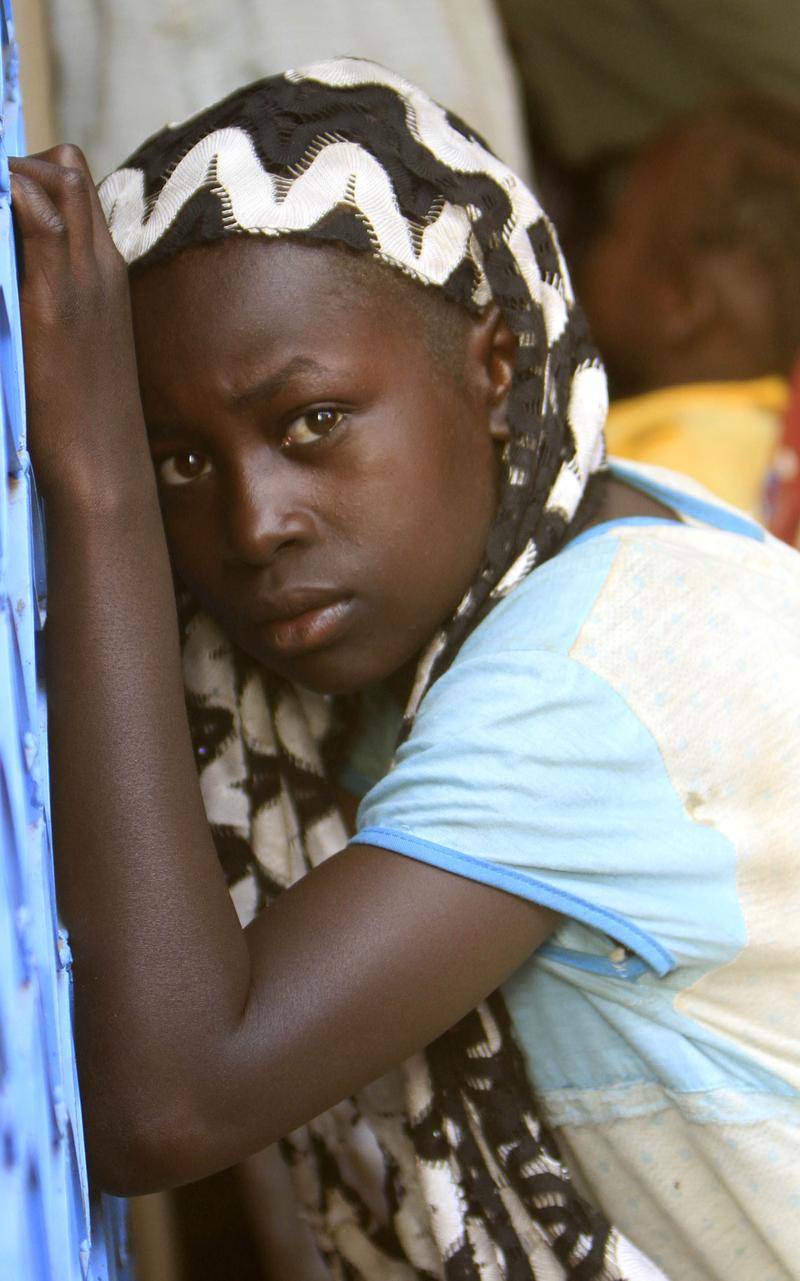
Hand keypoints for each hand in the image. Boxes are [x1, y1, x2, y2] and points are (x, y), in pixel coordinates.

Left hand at [10, 146, 148, 502]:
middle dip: (14, 169)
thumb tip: (14, 291)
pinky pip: (28, 212)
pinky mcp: (56, 297)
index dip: (29, 181)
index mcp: (104, 276)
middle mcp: (99, 265)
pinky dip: (2, 199)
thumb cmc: (80, 422)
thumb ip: (46, 308)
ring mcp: (83, 276)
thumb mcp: (69, 351)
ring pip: (51, 176)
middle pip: (64, 168)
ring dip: (5, 181)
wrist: (100, 468)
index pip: (73, 189)